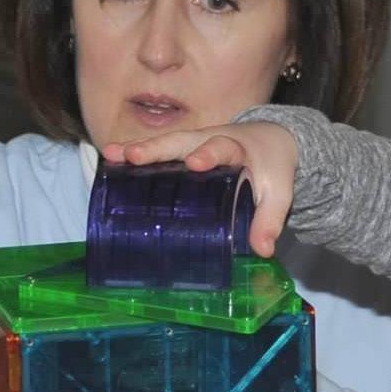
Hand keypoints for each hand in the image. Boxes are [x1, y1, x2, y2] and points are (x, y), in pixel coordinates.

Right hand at [101, 122, 298, 256]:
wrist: (271, 142)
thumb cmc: (272, 168)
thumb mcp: (279, 194)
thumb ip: (269, 220)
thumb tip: (262, 251)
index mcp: (236, 147)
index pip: (222, 148)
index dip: (209, 154)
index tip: (196, 162)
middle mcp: (210, 140)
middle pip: (181, 142)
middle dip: (158, 148)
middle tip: (134, 155)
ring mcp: (192, 144)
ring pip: (164, 145)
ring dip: (138, 149)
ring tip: (111, 154)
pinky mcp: (182, 152)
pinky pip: (158, 152)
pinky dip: (135, 155)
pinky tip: (111, 160)